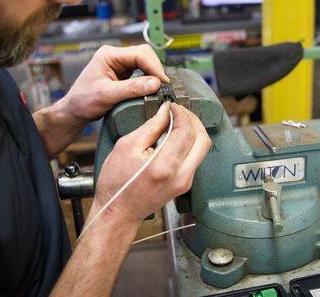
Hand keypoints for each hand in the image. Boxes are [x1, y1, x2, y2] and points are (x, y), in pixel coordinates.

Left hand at [63, 44, 168, 122]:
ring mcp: (119, 64)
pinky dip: (149, 78)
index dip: (154, 67)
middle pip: (144, 54)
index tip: (163, 82)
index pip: (139, 54)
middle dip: (155, 68)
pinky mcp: (122, 73)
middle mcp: (114, 56)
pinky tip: (152, 87)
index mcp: (108, 55)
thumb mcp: (107, 95)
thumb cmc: (83, 101)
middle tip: (163, 85)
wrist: (74, 111)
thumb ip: (132, 88)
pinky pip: (141, 71)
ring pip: (144, 62)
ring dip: (153, 73)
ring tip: (159, 87)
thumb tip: (155, 83)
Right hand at [90, 102, 211, 224]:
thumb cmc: (116, 183)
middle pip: (202, 139)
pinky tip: (176, 136)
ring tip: (178, 121)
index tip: (172, 106)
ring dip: (194, 130)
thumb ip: (150, 127)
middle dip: (192, 120)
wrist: (119, 212)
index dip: (181, 114)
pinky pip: (196, 157)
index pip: (186, 131)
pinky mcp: (185, 184)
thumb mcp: (127, 146)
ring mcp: (185, 182)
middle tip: (179, 111)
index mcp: (164, 166)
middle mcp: (180, 176)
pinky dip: (190, 142)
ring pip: (202, 148)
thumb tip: (165, 112)